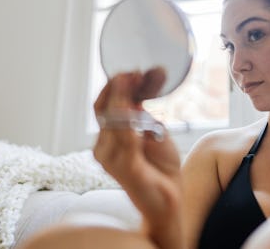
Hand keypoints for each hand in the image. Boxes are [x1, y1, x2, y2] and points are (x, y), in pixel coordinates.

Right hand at [93, 68, 181, 246]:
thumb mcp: (152, 132)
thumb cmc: (159, 166)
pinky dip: (132, 124)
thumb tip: (138, 90)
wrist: (168, 198)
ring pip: (115, 122)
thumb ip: (141, 115)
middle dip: (119, 88)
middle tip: (134, 73)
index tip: (131, 72)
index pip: (101, 106)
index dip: (114, 87)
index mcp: (108, 137)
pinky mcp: (125, 170)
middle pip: (104, 109)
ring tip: (139, 83)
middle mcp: (104, 147)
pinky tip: (138, 111)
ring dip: (126, 100)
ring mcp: (111, 160)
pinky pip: (127, 142)